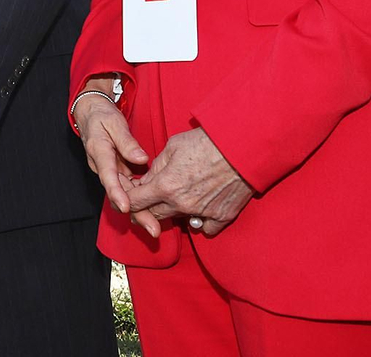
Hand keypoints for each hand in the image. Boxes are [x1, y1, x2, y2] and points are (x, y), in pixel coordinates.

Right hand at [72, 83, 156, 236]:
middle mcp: (103, 167)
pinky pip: (129, 189)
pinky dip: (140, 201)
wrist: (91, 114)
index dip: (117, 193)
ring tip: (155, 228)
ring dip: (139, 212)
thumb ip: (127, 142)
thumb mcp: (114, 123)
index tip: (127, 207)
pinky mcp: (118, 173)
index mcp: (99, 152)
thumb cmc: (102, 117)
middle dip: (135, 212)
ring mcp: (110, 172)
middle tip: (152, 228)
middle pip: (118, 193)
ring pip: (125, 195)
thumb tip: (142, 159)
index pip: (108, 176)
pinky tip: (153, 214)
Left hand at [126, 127, 252, 237]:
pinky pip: (204, 228)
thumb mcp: (173, 146)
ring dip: (174, 212)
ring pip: (178, 222)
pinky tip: (201, 207)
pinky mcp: (221, 217)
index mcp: (165, 185)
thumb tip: (148, 180)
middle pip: (153, 216)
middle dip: (147, 209)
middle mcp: (181, 204)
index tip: (130, 196)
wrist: (241, 147)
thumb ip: (156, 166)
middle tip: (150, 199)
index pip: (135, 202)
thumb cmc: (206, 141)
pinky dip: (200, 220)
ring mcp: (202, 213)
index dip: (128, 199)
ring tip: (179, 198)